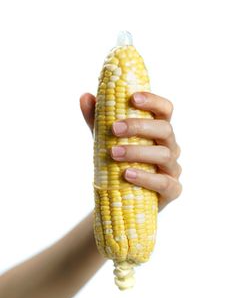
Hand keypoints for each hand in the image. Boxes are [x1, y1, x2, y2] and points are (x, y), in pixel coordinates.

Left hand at [80, 92, 181, 211]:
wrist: (122, 201)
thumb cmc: (119, 164)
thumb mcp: (106, 141)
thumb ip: (97, 121)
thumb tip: (85, 96)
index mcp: (158, 131)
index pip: (165, 109)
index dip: (153, 101)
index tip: (132, 98)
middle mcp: (170, 147)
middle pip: (165, 129)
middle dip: (139, 127)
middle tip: (114, 128)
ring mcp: (173, 169)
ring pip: (164, 155)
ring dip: (137, 152)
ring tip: (113, 153)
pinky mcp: (173, 190)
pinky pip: (164, 183)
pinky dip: (146, 178)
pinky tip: (127, 175)